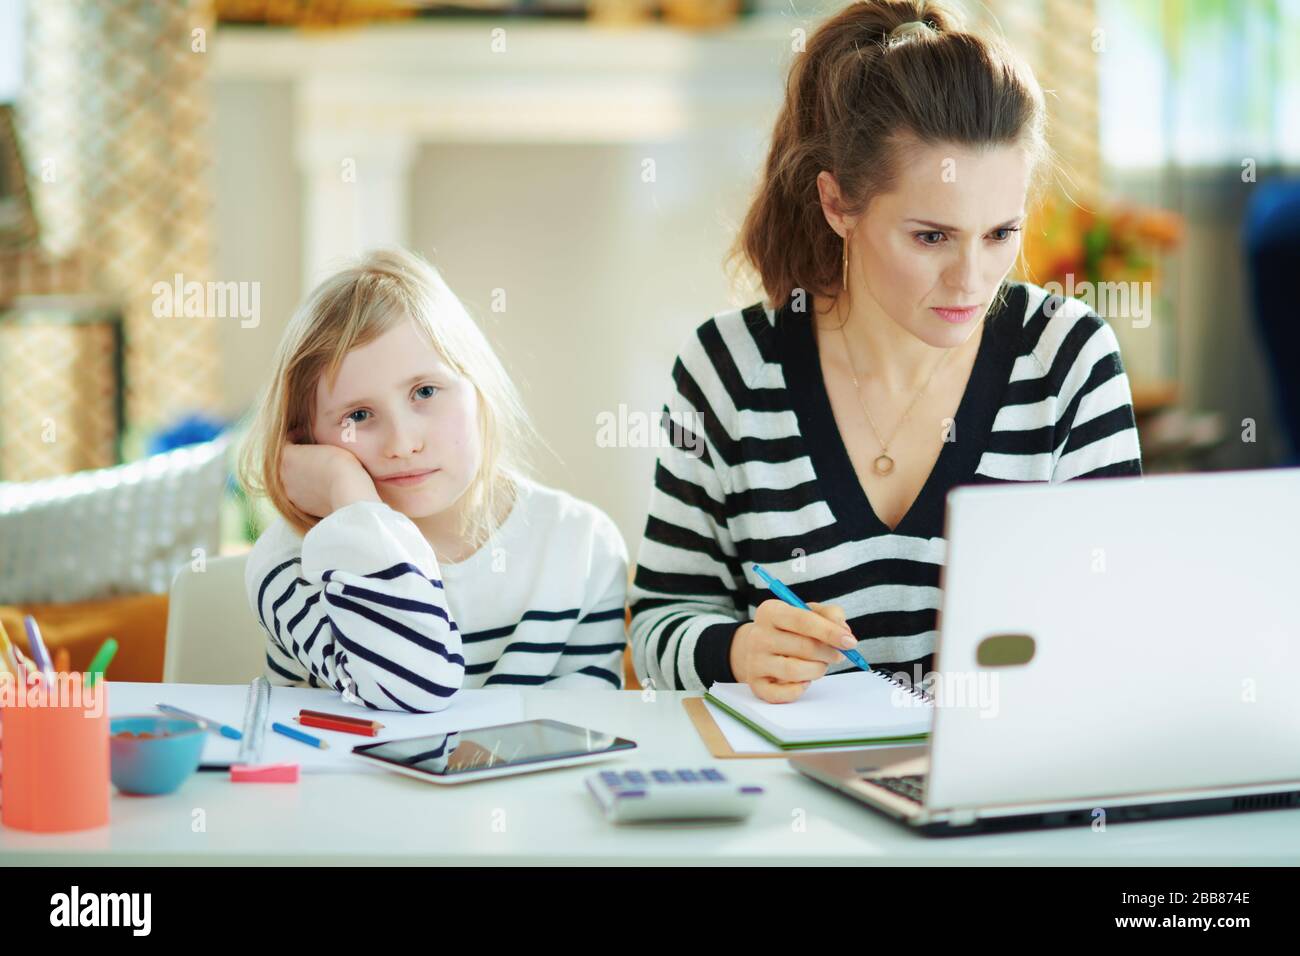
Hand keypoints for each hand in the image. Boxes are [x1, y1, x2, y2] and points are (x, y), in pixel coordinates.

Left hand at [279, 440, 379, 517]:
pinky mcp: (301, 506)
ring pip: (292, 479)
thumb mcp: (328, 444)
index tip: (306, 434)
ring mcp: (291, 493)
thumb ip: (314, 445)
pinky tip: (323, 486)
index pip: (285, 441)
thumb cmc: (342, 465)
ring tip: (320, 471)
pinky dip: (308, 489)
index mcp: (287, 456)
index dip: (296, 436)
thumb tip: (314, 448)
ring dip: (301, 474)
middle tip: (313, 453)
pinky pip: (300, 493)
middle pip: (286, 461)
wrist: (348, 493)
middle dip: (297, 456)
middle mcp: (284, 475)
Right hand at [729, 600, 856, 703]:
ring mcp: (754, 661)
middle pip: (803, 647)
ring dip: (817, 670)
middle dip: (829, 653)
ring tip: (820, 665)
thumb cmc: (788, 629)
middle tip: (837, 655)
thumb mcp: (807, 612)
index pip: (803, 621)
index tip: (850, 642)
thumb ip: (830, 615)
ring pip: (795, 671)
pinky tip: (804, 680)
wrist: (756, 647)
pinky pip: (783, 694)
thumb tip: (844, 631)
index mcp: (770, 611)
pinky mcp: (756, 684)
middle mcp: (758, 635)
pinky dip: (800, 689)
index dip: (830, 632)